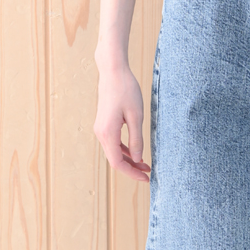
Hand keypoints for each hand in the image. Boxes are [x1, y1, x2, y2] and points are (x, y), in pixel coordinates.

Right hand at [94, 61, 151, 182]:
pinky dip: (123, 149)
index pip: (118, 163)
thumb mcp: (136, 115)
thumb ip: (136, 139)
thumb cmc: (126, 89)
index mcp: (108, 133)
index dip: (132, 173)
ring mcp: (100, 128)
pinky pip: (112, 142)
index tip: (146, 178)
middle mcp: (100, 133)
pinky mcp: (103, 123)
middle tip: (149, 172)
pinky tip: (135, 150)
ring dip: (128, 159)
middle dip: (132, 167)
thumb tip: (138, 158)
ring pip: (113, 151)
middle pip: (115, 159)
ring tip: (145, 163)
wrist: (112, 71)